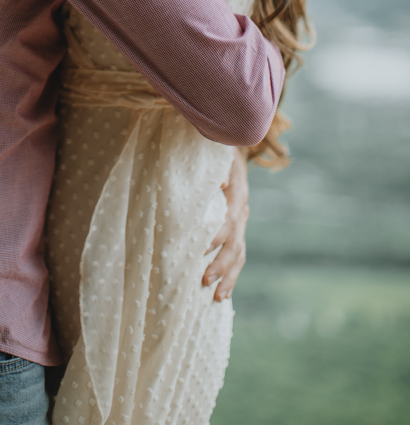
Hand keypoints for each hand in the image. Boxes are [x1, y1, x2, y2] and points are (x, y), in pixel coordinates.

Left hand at [203, 147, 248, 301]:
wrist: (230, 143)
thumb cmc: (215, 149)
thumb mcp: (213, 155)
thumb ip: (213, 170)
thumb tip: (216, 184)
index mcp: (236, 194)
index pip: (228, 220)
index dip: (215, 236)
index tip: (200, 250)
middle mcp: (240, 209)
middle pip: (236, 242)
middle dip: (221, 264)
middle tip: (204, 280)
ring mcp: (240, 218)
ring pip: (239, 252)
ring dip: (229, 275)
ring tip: (218, 297)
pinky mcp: (235, 225)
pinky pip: (237, 252)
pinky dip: (230, 272)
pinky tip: (223, 291)